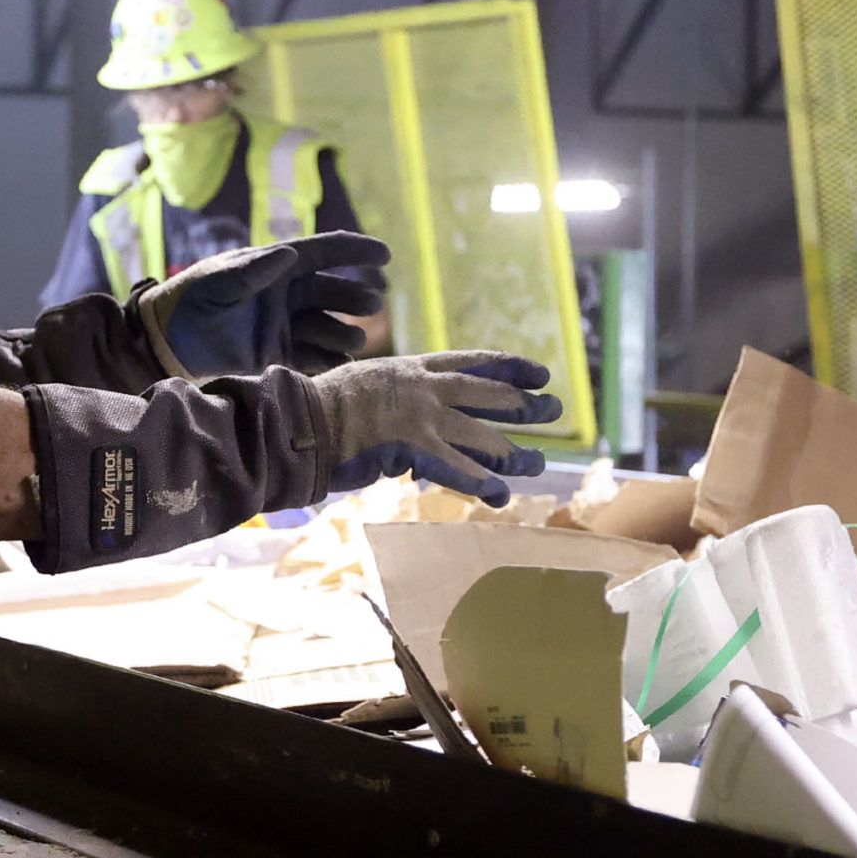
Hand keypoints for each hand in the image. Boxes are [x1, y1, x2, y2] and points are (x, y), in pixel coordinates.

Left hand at [137, 231, 390, 378]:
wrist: (168, 340)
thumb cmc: (190, 299)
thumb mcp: (219, 280)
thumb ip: (254, 269)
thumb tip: (289, 255)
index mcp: (276, 267)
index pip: (324, 253)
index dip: (356, 252)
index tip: (385, 255)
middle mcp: (288, 294)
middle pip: (333, 292)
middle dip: (355, 297)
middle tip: (371, 305)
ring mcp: (285, 325)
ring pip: (327, 326)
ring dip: (344, 331)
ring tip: (353, 339)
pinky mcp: (278, 354)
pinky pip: (312, 356)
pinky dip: (329, 360)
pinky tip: (343, 364)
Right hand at [312, 350, 561, 505]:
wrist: (301, 420)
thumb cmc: (322, 406)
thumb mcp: (367, 385)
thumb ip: (397, 397)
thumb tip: (412, 421)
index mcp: (414, 368)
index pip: (474, 362)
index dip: (511, 367)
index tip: (540, 372)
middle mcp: (425, 389)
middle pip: (488, 395)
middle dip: (524, 404)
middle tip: (555, 410)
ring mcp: (421, 418)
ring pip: (481, 436)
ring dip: (514, 452)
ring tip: (538, 463)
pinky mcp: (412, 449)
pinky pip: (456, 469)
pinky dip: (481, 483)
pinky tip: (502, 495)